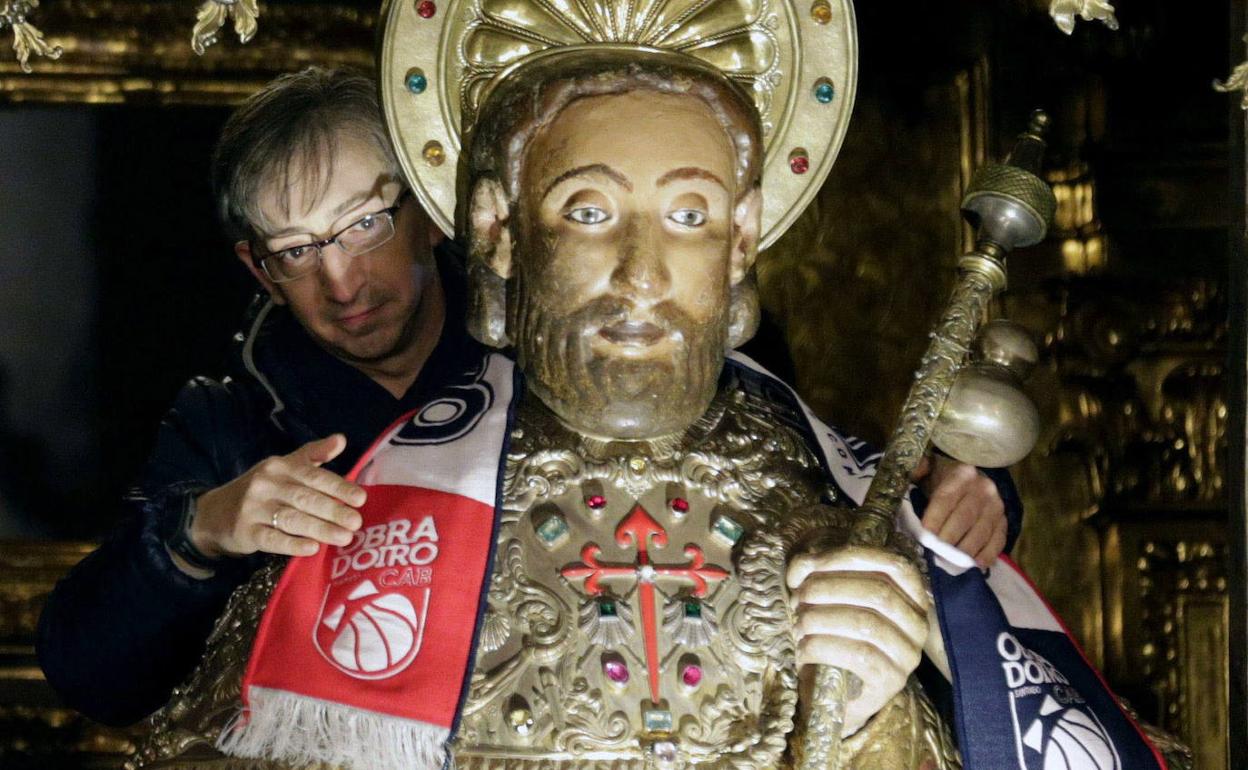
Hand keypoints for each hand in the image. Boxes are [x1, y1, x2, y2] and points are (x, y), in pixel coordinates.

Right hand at [190, 434, 365, 559]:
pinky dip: (293, 545)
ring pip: (292, 519)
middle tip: (356, 523)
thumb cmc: (261, 490)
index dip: (338, 487)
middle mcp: (266, 484)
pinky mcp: (246, 532)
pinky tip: (312, 549)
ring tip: (344, 538)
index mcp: (280, 466)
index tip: (361, 499)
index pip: (313, 476)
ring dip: (320, 529)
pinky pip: (272, 539)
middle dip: (333, 510)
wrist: (214, 513)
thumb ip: (313, 455)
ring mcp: (254, 508)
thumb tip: (341, 439)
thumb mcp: (283, 467)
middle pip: (305, 498)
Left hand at [786, 545, 929, 735]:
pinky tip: (804, 649)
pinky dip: (824, 647)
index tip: (807, 567)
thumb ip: (817, 575)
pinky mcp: (893, 681)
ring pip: (867, 623)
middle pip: (878, 592)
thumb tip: (798, 569)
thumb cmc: (835, 638)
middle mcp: (917, 624)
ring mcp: (909, 654)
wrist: (839, 696)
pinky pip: (860, 656)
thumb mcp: (831, 601)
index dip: (848, 558)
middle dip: (828, 589)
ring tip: (798, 625)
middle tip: (797, 600)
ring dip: (822, 619)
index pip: (892, 565)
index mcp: (911, 596)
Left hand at [913, 454, 1005, 567]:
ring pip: (981, 532)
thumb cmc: (944, 480)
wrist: (972, 480)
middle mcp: (983, 488)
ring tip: (951, 563)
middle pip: (964, 517)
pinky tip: (975, 565)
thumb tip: (908, 475)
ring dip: (965, 551)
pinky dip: (987, 555)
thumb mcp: (929, 470)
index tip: (924, 536)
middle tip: (935, 554)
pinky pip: (998, 541)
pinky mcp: (1004, 521)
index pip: (946, 499)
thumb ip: (917, 472)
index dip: (934, 519)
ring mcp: (997, 506)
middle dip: (948, 539)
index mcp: (962, 474)